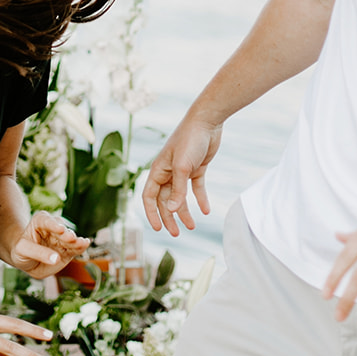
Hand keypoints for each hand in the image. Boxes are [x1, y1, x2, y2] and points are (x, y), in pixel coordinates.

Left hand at [10, 211, 88, 278]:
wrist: (27, 259)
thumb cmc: (21, 251)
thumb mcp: (22, 250)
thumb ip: (38, 253)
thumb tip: (56, 259)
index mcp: (40, 221)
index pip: (46, 221)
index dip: (53, 224)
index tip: (60, 228)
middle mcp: (53, 227)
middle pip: (61, 230)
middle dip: (66, 234)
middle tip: (71, 237)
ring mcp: (62, 238)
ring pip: (70, 239)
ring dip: (76, 241)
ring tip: (81, 243)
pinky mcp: (68, 249)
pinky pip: (75, 248)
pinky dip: (81, 247)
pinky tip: (86, 244)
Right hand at [142, 115, 222, 237]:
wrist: (207, 122)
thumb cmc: (190, 140)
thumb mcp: (183, 167)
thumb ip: (177, 190)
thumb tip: (171, 210)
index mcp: (158, 170)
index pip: (149, 196)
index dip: (151, 213)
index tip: (158, 228)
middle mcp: (168, 171)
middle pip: (165, 200)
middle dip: (170, 217)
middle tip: (177, 234)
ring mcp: (182, 170)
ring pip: (180, 196)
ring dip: (184, 211)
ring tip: (192, 226)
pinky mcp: (196, 168)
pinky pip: (196, 188)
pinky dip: (200, 199)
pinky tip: (206, 210)